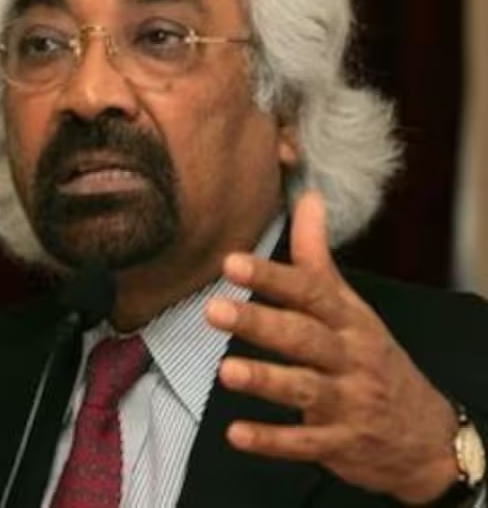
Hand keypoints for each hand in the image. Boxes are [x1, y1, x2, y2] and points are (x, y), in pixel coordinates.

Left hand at [205, 191, 459, 504]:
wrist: (426, 436)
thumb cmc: (372, 359)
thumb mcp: (350, 308)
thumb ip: (317, 257)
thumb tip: (307, 197)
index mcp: (348, 321)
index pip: (309, 292)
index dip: (271, 277)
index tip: (231, 262)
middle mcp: (348, 358)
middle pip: (302, 336)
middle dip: (259, 323)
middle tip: (214, 310)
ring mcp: (346, 403)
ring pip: (303, 389)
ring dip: (265, 381)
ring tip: (225, 372)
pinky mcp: (339, 444)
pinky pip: (303, 443)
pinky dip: (271, 441)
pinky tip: (237, 435)